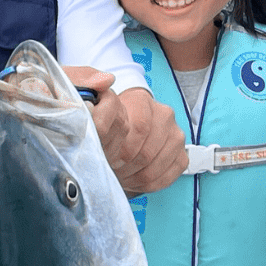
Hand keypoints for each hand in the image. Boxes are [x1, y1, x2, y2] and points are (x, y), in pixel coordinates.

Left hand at [69, 67, 185, 194]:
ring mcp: (176, 135)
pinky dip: (146, 184)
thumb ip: (85, 83)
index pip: (139, 128)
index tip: (103, 155)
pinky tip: (132, 179)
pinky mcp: (180, 155)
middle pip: (145, 153)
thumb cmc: (102, 120)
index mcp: (142, 100)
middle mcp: (164, 114)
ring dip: (132, 177)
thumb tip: (104, 81)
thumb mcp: (85, 98)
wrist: (119, 129)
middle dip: (122, 167)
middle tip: (108, 168)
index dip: (118, 150)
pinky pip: (167, 177)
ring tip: (118, 174)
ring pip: (154, 168)